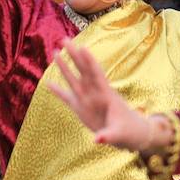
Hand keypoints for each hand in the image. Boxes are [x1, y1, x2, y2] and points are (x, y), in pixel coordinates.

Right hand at [46, 39, 160, 153]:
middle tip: (65, 39)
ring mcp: (88, 100)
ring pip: (74, 79)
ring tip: (55, 52)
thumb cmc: (128, 133)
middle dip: (75, 55)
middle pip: (83, 70)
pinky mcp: (82, 108)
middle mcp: (95, 94)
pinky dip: (58, 91)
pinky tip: (48, 83)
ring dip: (65, 67)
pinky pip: (67, 97)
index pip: (96, 75)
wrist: (131, 134)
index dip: (90, 62)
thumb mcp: (119, 136)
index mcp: (106, 96)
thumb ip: (108, 137)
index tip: (83, 47)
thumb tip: (97, 140)